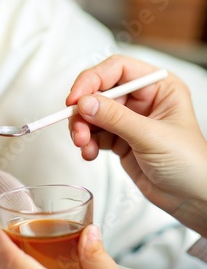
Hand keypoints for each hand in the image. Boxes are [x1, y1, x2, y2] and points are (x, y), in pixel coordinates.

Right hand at [66, 55, 206, 235]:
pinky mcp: (119, 139)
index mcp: (158, 87)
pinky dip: (87, 143)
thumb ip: (116, 118)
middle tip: (78, 129)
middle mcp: (142, 100)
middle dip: (83, 111)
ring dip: (82, 129)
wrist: (192, 198)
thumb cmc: (191, 164)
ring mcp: (128, 120)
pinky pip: (93, 134)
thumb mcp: (152, 137)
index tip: (75, 99)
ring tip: (83, 144)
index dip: (92, 80)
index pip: (117, 70)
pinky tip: (91, 153)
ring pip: (92, 114)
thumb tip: (85, 102)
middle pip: (99, 92)